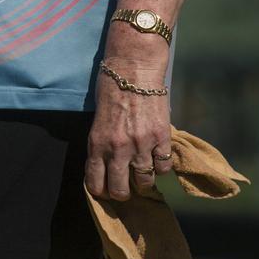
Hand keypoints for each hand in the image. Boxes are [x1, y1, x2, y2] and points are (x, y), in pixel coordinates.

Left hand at [84, 59, 172, 200]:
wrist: (133, 67)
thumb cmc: (111, 87)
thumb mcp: (98, 118)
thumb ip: (102, 142)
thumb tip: (107, 164)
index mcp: (97, 142)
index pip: (95, 182)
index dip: (100, 191)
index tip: (105, 189)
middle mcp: (118, 148)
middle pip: (120, 191)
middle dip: (122, 192)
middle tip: (125, 185)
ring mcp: (141, 145)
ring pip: (144, 182)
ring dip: (143, 180)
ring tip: (142, 170)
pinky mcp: (161, 138)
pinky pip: (164, 167)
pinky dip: (160, 166)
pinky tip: (156, 156)